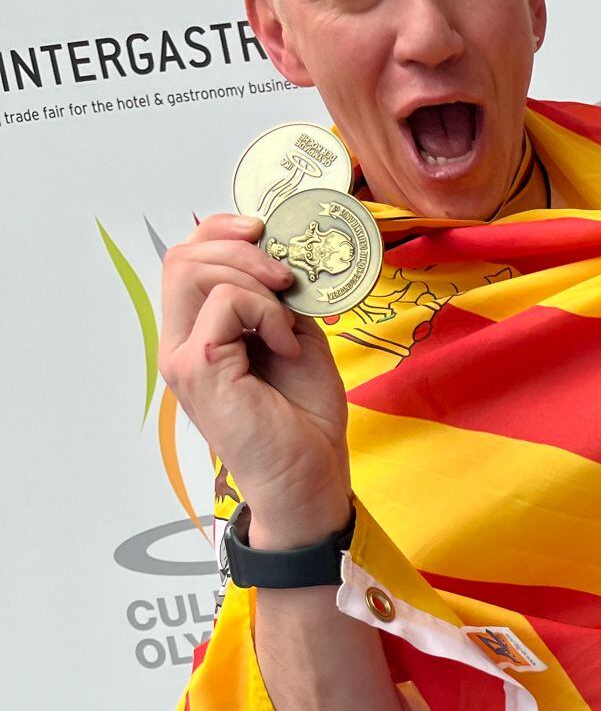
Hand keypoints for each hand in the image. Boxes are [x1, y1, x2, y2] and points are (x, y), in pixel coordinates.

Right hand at [158, 213, 352, 541]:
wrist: (310, 480)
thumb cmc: (304, 423)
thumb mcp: (297, 341)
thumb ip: (277, 301)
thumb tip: (281, 258)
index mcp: (198, 337)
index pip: (187, 260)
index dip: (221, 231)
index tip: (266, 232)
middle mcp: (180, 346)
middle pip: (182, 257)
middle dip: (239, 245)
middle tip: (285, 275)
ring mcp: (183, 358)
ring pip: (195, 270)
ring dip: (255, 278)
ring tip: (288, 321)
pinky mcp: (199, 368)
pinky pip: (227, 303)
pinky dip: (267, 312)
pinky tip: (286, 346)